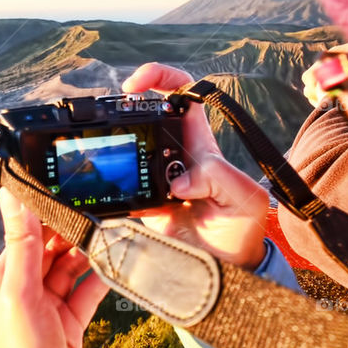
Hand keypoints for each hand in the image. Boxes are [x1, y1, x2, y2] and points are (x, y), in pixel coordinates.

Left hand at [0, 187, 108, 347]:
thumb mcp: (21, 293)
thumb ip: (20, 243)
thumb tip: (9, 194)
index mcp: (5, 276)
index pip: (28, 232)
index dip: (50, 212)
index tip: (75, 190)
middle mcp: (24, 289)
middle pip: (52, 248)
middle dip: (75, 231)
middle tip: (105, 209)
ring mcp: (48, 308)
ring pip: (72, 268)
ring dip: (91, 254)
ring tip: (116, 233)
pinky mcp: (70, 326)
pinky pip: (87, 293)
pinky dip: (101, 280)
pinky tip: (119, 265)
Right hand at [122, 63, 267, 268]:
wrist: (223, 270)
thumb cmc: (241, 230)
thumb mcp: (245, 199)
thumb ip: (219, 179)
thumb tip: (179, 181)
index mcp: (200, 144)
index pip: (183, 93)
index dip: (161, 77)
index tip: (137, 85)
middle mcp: (173, 154)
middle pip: (144, 113)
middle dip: (124, 106)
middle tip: (112, 114)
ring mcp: (152, 176)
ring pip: (126, 143)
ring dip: (113, 140)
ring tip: (102, 144)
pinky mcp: (137, 200)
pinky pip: (117, 180)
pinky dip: (106, 177)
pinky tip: (101, 180)